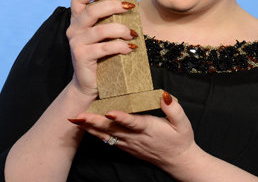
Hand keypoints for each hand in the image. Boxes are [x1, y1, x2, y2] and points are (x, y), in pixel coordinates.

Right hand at [66, 0, 136, 97]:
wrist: (89, 83)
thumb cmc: (101, 56)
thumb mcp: (103, 34)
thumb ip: (109, 19)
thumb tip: (127, 2)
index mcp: (77, 20)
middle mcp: (74, 29)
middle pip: (92, 11)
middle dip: (113, 6)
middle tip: (130, 7)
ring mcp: (76, 42)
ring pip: (101, 30)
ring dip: (121, 29)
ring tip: (133, 34)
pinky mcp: (81, 56)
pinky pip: (104, 47)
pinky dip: (120, 46)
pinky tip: (130, 48)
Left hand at [71, 92, 196, 170]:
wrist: (178, 161)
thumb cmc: (180, 139)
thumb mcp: (183, 123)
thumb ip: (174, 109)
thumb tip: (165, 95)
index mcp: (148, 128)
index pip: (132, 122)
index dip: (120, 117)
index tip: (109, 111)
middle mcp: (135, 137)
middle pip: (112, 128)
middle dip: (94, 121)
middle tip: (79, 115)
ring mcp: (128, 143)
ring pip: (106, 134)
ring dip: (89, 127)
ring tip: (74, 119)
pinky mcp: (125, 146)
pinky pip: (107, 139)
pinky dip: (94, 132)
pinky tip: (83, 126)